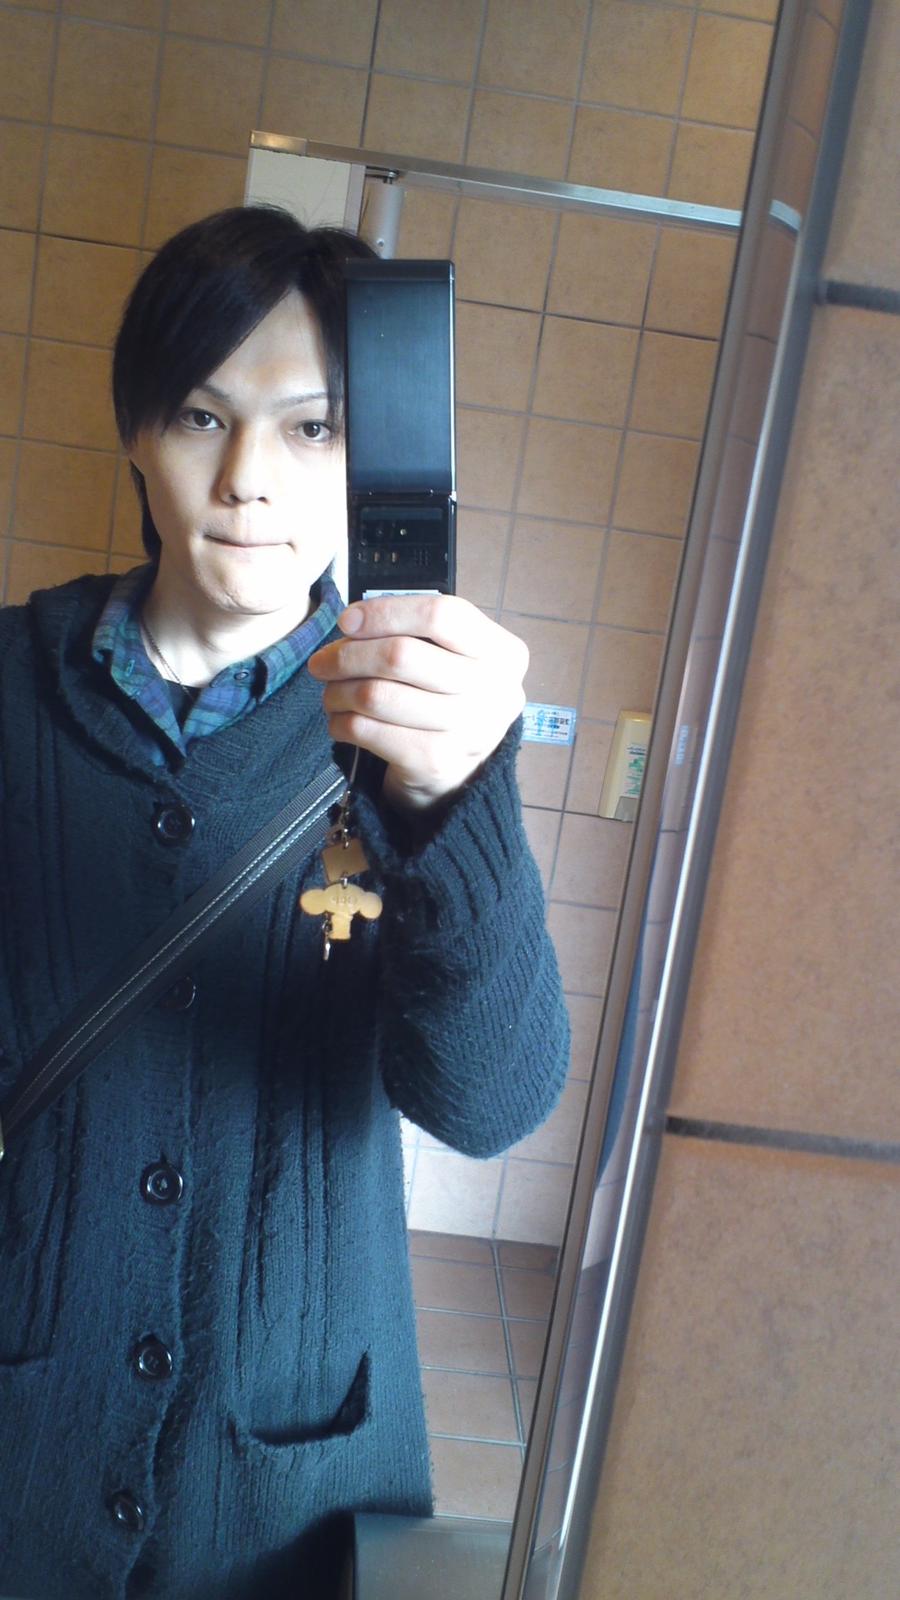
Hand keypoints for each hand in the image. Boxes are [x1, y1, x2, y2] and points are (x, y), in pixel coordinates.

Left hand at [307, 594, 527, 812]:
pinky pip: (367, 730)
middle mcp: (494, 691)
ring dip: (338, 691)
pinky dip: (341, 722)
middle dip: (348, 655)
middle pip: (401, 655)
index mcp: (503, 652)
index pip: (441, 615)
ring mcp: (466, 730)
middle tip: (323, 662)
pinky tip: (340, 720)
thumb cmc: (449, 702)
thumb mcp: (458, 661)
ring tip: (330, 692)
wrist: (463, 778)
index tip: (348, 621)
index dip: (386, 613)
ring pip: (376, 694)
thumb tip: (354, 623)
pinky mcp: (434, 762)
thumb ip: (421, 634)